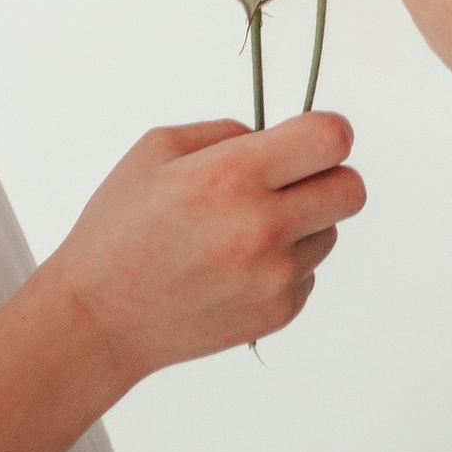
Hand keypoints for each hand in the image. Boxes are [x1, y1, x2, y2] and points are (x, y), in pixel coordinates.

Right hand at [45, 114, 364, 384]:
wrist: (99, 318)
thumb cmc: (120, 225)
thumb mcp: (158, 149)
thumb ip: (227, 132)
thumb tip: (275, 137)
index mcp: (233, 176)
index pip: (331, 139)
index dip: (327, 132)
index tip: (308, 138)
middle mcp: (263, 228)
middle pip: (351, 189)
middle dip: (327, 176)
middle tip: (289, 180)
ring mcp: (274, 278)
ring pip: (330, 232)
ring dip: (304, 222)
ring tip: (246, 229)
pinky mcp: (277, 315)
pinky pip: (309, 272)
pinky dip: (286, 263)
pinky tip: (237, 266)